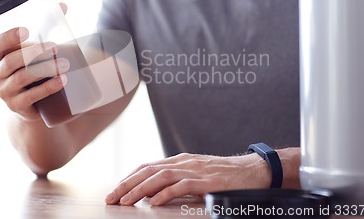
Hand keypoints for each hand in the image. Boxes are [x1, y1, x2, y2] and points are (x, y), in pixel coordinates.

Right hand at [0, 5, 69, 120]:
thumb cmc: (29, 68)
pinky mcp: (16, 106)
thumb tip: (62, 5)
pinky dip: (48, 87)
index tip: (26, 29)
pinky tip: (62, 81)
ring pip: (22, 78)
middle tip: (55, 46)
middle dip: (34, 52)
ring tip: (65, 64)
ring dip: (44, 69)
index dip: (8, 37)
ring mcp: (3, 92)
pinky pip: (31, 96)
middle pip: (11, 61)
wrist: (29, 104)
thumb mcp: (32, 48)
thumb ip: (45, 27)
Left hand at [105, 152, 270, 205]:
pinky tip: (154, 203)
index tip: (116, 189)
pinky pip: (181, 186)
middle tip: (112, 197)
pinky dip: (165, 194)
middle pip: (148, 170)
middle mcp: (183, 162)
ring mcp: (194, 170)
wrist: (251, 170)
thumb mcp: (196, 173)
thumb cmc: (224, 174)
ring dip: (140, 189)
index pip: (148, 166)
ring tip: (126, 201)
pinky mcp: (206, 181)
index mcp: (180, 160)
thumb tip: (154, 193)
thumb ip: (177, 179)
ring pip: (160, 177)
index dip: (129, 177)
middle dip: (127, 184)